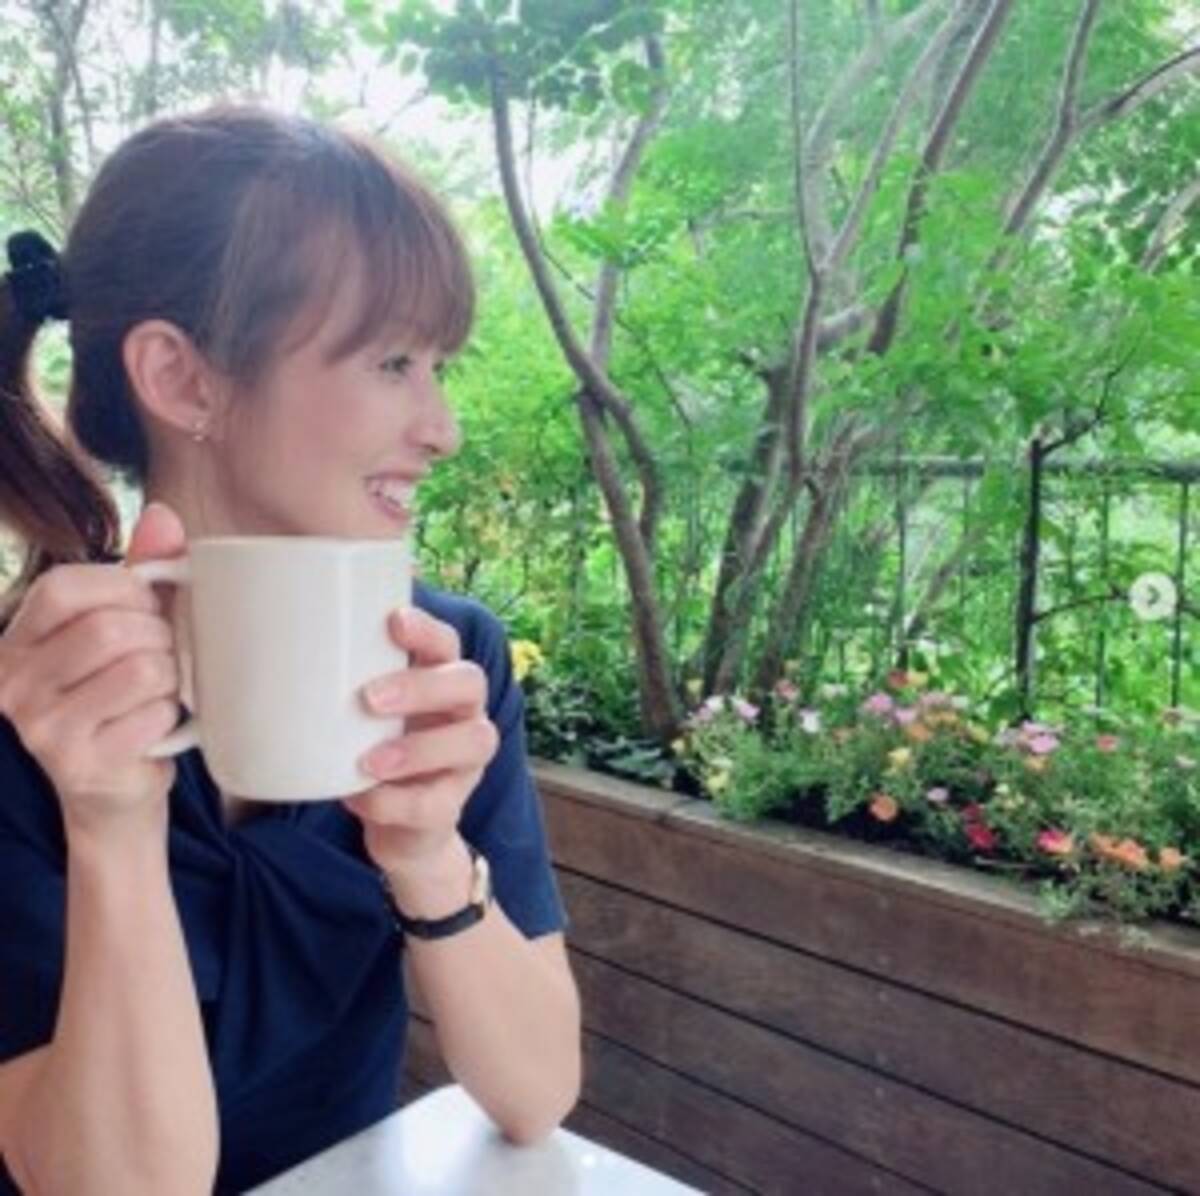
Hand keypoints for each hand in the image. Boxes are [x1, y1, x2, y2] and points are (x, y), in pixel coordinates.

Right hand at [0, 504, 187, 839]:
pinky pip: (152, 715)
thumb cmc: (120, 697)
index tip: (147, 607)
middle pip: (110, 630)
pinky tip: (155, 725)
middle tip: (162, 655)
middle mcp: (14, 683)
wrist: (113, 792)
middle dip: (157, 636)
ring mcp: (41, 727)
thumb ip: (142, 571)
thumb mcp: (125, 627)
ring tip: (158, 689)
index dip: (122, 589)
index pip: (63, 588)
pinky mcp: (78, 763)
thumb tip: (164, 515)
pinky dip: (169, 715)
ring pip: (139, 670)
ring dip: (168, 677)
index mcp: (16, 640)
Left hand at [346, 607, 498, 909]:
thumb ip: (325, 682)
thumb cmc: (367, 748)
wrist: (395, 827)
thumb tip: (241, 645)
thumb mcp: (352, 713)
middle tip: (369, 697)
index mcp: (437, 678)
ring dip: (418, 749)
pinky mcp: (451, 806)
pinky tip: (359, 798)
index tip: (393, 621)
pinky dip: (394, 802)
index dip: (427, 630)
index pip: (446, 642)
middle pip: (469, 683)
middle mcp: (463, 713)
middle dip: (422, 686)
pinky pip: (436, 803)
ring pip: (473, 741)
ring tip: (368, 761)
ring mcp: (465, 761)